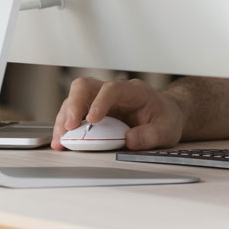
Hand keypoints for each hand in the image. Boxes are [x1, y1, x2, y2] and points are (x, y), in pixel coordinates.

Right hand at [51, 77, 184, 150]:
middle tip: (69, 127)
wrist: (165, 115)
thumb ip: (151, 135)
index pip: (113, 89)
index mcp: (134, 91)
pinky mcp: (91, 112)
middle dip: (73, 105)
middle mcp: (113, 92)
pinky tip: (61, 142)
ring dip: (64, 119)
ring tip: (60, 141)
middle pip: (85, 87)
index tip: (92, 120)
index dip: (100, 102)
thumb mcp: (167, 130)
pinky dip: (64, 128)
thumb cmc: (165, 118)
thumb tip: (129, 140)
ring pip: (74, 100)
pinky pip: (72, 114)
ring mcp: (99, 100)